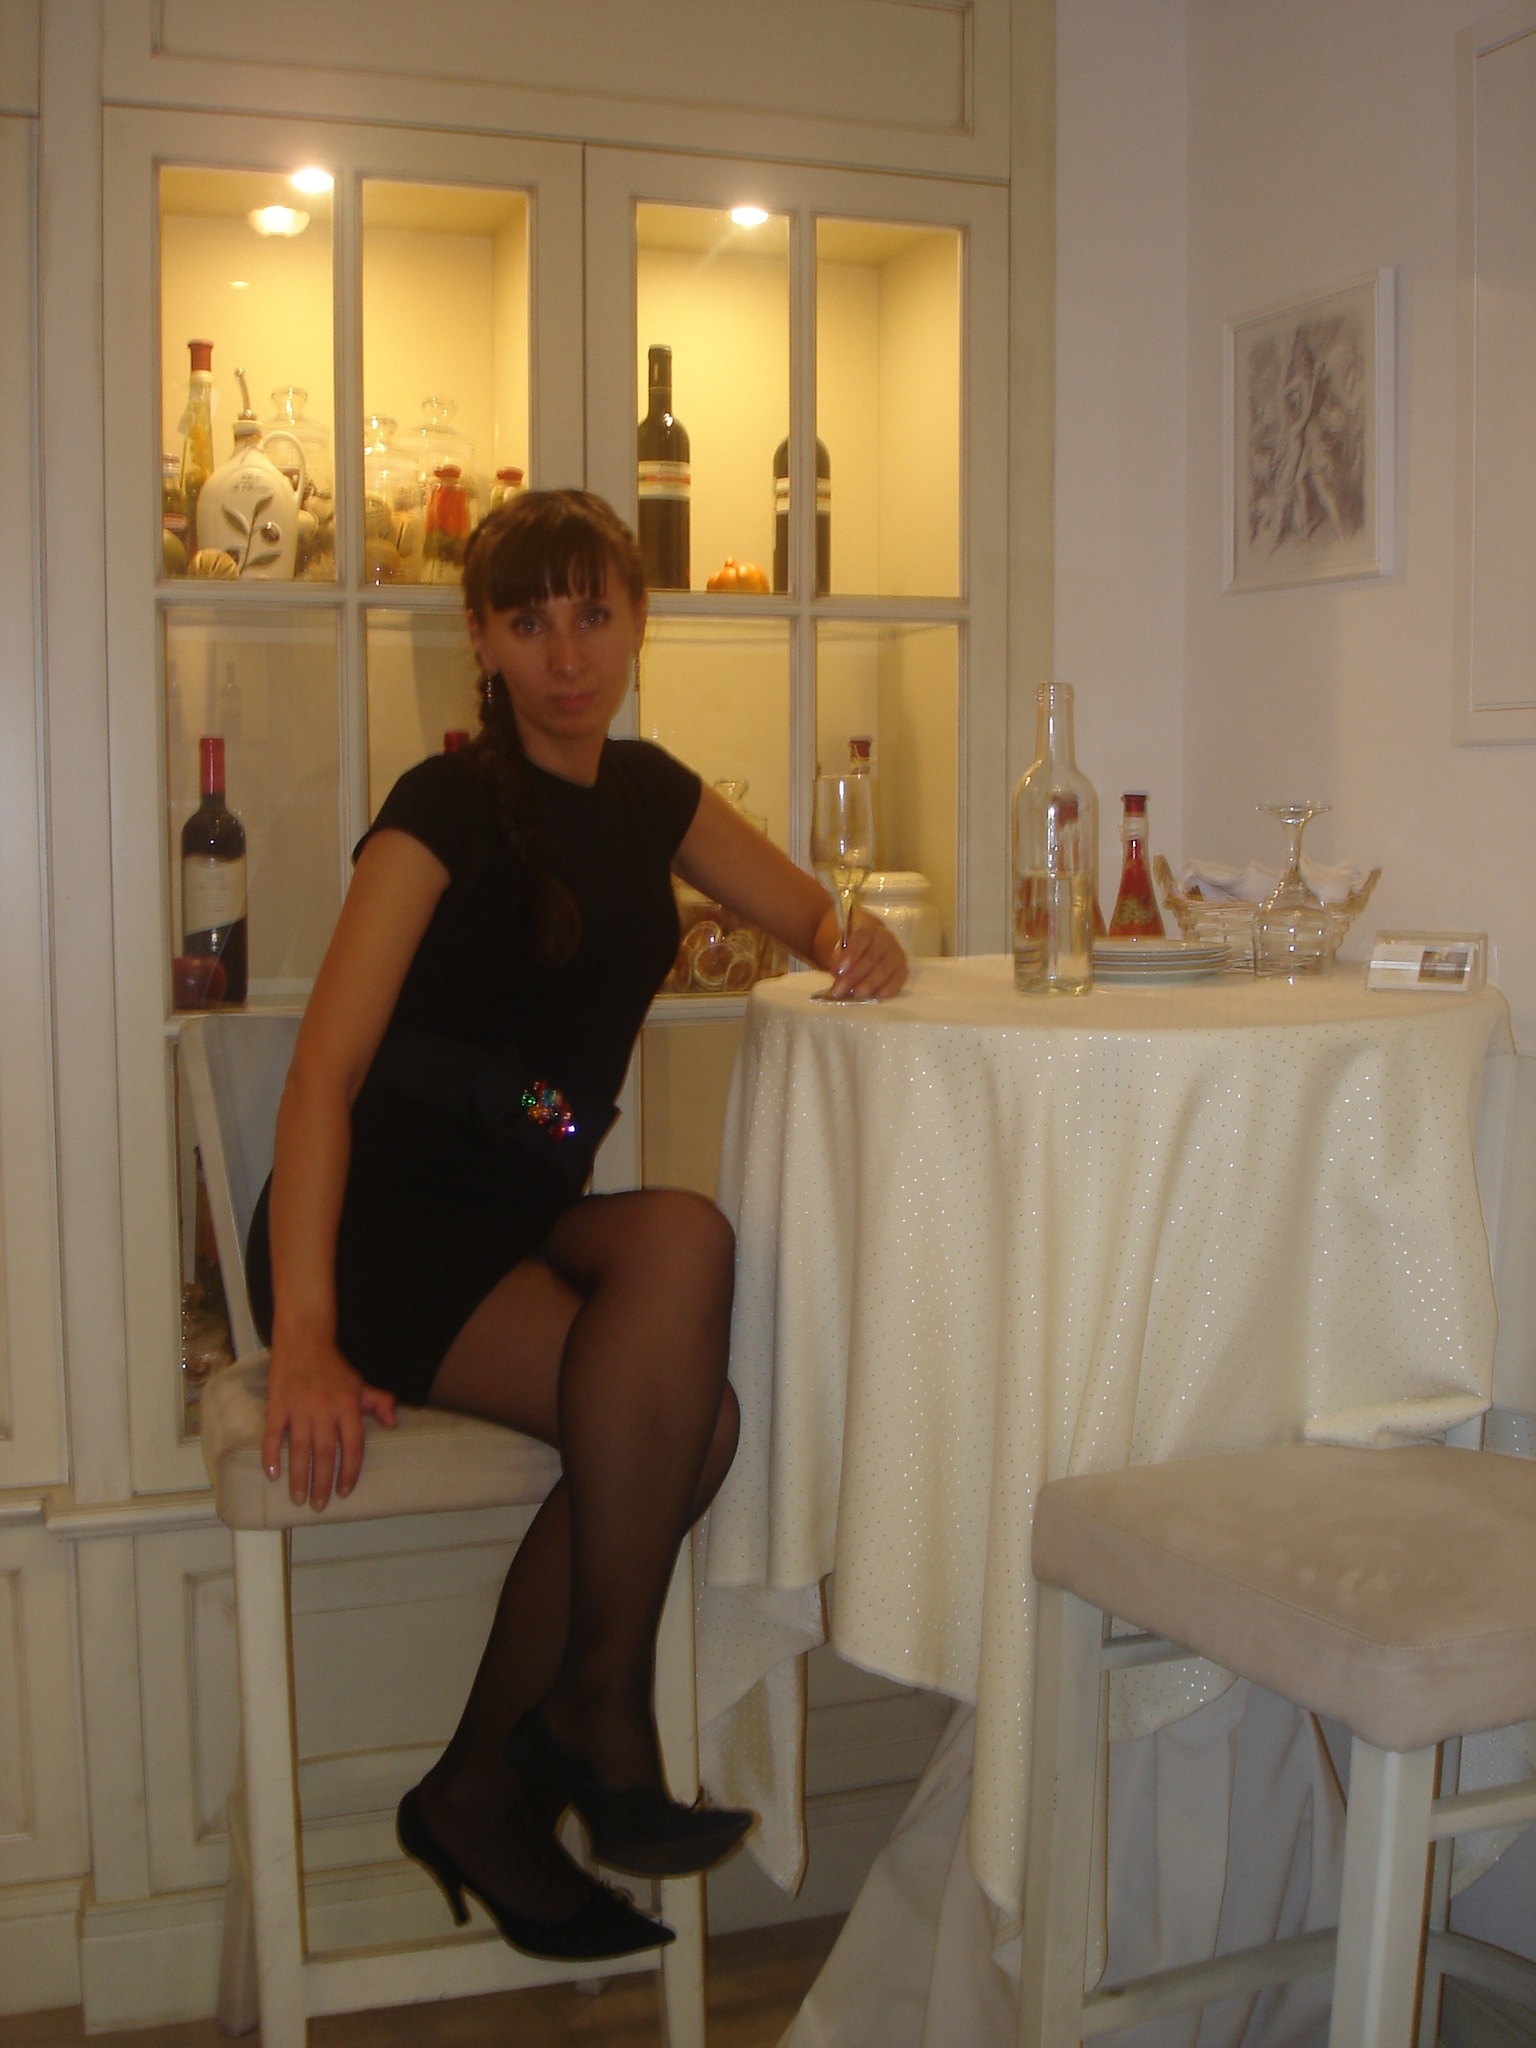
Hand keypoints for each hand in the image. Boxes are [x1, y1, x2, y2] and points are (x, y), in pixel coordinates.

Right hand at [262, 1333, 396, 1509]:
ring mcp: (300, 1408)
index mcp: (347, 1406)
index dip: (350, 1471)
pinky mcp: (278, 1405)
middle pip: (325, 1453)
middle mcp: (325, 1410)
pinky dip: (271, 1455)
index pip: (353, 1445)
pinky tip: (272, 1474)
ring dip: (299, 1476)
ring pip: (300, 1449)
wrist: (304, 1341)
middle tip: (319, 1506)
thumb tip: (393, 1423)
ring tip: (298, 1498)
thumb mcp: (360, 1383)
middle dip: (322, 1483)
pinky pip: (273, 1434)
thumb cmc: (334, 1367)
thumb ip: (379, 1402)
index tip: (344, 1492)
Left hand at [817, 905, 908, 1001]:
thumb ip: (837, 956)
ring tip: (855, 995)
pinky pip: (898, 978)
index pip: (862, 937)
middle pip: (872, 957)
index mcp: (868, 927)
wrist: (864, 944)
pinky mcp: (901, 968)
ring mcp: (895, 953)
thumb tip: (838, 973)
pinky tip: (877, 997)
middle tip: (839, 990)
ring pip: (885, 969)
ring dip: (870, 984)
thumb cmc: (848, 945)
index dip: (851, 954)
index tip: (837, 972)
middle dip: (854, 976)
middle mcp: (885, 938)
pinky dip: (889, 988)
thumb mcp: (837, 944)